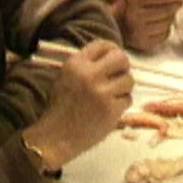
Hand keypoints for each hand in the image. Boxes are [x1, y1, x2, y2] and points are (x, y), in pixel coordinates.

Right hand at [23, 39, 132, 169]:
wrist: (53, 138)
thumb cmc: (60, 107)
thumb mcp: (66, 77)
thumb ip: (87, 64)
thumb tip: (112, 54)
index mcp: (75, 64)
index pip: (103, 44)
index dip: (112, 50)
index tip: (113, 58)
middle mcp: (89, 75)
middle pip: (121, 58)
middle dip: (123, 66)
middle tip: (118, 75)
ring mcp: (102, 92)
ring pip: (128, 80)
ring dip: (123, 88)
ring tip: (110, 96)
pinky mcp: (111, 109)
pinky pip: (127, 99)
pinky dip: (121, 104)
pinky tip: (109, 109)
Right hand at [115, 0, 182, 51]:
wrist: (119, 21)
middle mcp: (135, 16)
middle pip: (166, 10)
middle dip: (176, 4)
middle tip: (178, 1)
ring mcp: (139, 32)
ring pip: (167, 23)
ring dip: (170, 16)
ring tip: (164, 12)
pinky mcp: (144, 43)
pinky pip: (165, 34)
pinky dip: (166, 28)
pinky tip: (159, 23)